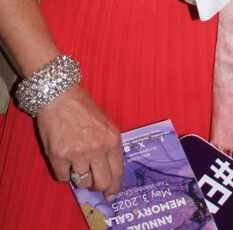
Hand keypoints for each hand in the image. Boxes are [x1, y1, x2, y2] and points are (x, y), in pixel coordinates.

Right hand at [36, 84, 122, 199]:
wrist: (60, 96)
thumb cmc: (84, 108)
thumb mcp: (106, 124)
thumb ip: (109, 146)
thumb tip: (110, 171)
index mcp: (112, 139)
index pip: (117, 171)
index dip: (114, 186)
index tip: (111, 194)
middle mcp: (97, 148)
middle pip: (101, 183)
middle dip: (97, 185)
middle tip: (92, 181)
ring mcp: (77, 153)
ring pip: (82, 182)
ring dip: (79, 176)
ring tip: (76, 160)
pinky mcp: (58, 156)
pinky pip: (63, 177)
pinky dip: (64, 172)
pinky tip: (64, 157)